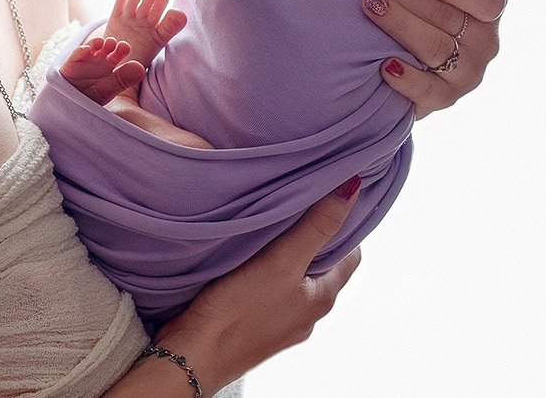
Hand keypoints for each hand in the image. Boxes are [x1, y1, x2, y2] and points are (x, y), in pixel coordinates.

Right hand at [152, 182, 361, 395]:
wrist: (194, 355)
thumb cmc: (239, 312)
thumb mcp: (283, 260)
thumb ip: (317, 226)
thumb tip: (351, 189)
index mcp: (323, 297)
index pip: (350, 254)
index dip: (344, 224)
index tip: (328, 197)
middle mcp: (308, 312)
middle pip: (323, 265)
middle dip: (314, 235)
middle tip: (297, 203)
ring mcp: (282, 321)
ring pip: (296, 277)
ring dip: (289, 252)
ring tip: (271, 224)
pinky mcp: (257, 323)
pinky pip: (272, 289)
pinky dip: (268, 269)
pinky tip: (249, 257)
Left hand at [341, 0, 504, 117]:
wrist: (397, 59)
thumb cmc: (409, 6)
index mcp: (487, 10)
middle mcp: (484, 43)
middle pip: (444, 14)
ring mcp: (467, 73)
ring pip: (434, 45)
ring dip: (398, 21)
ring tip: (368, 3)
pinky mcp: (445, 98)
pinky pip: (428, 90)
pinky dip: (407, 77)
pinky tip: (384, 64)